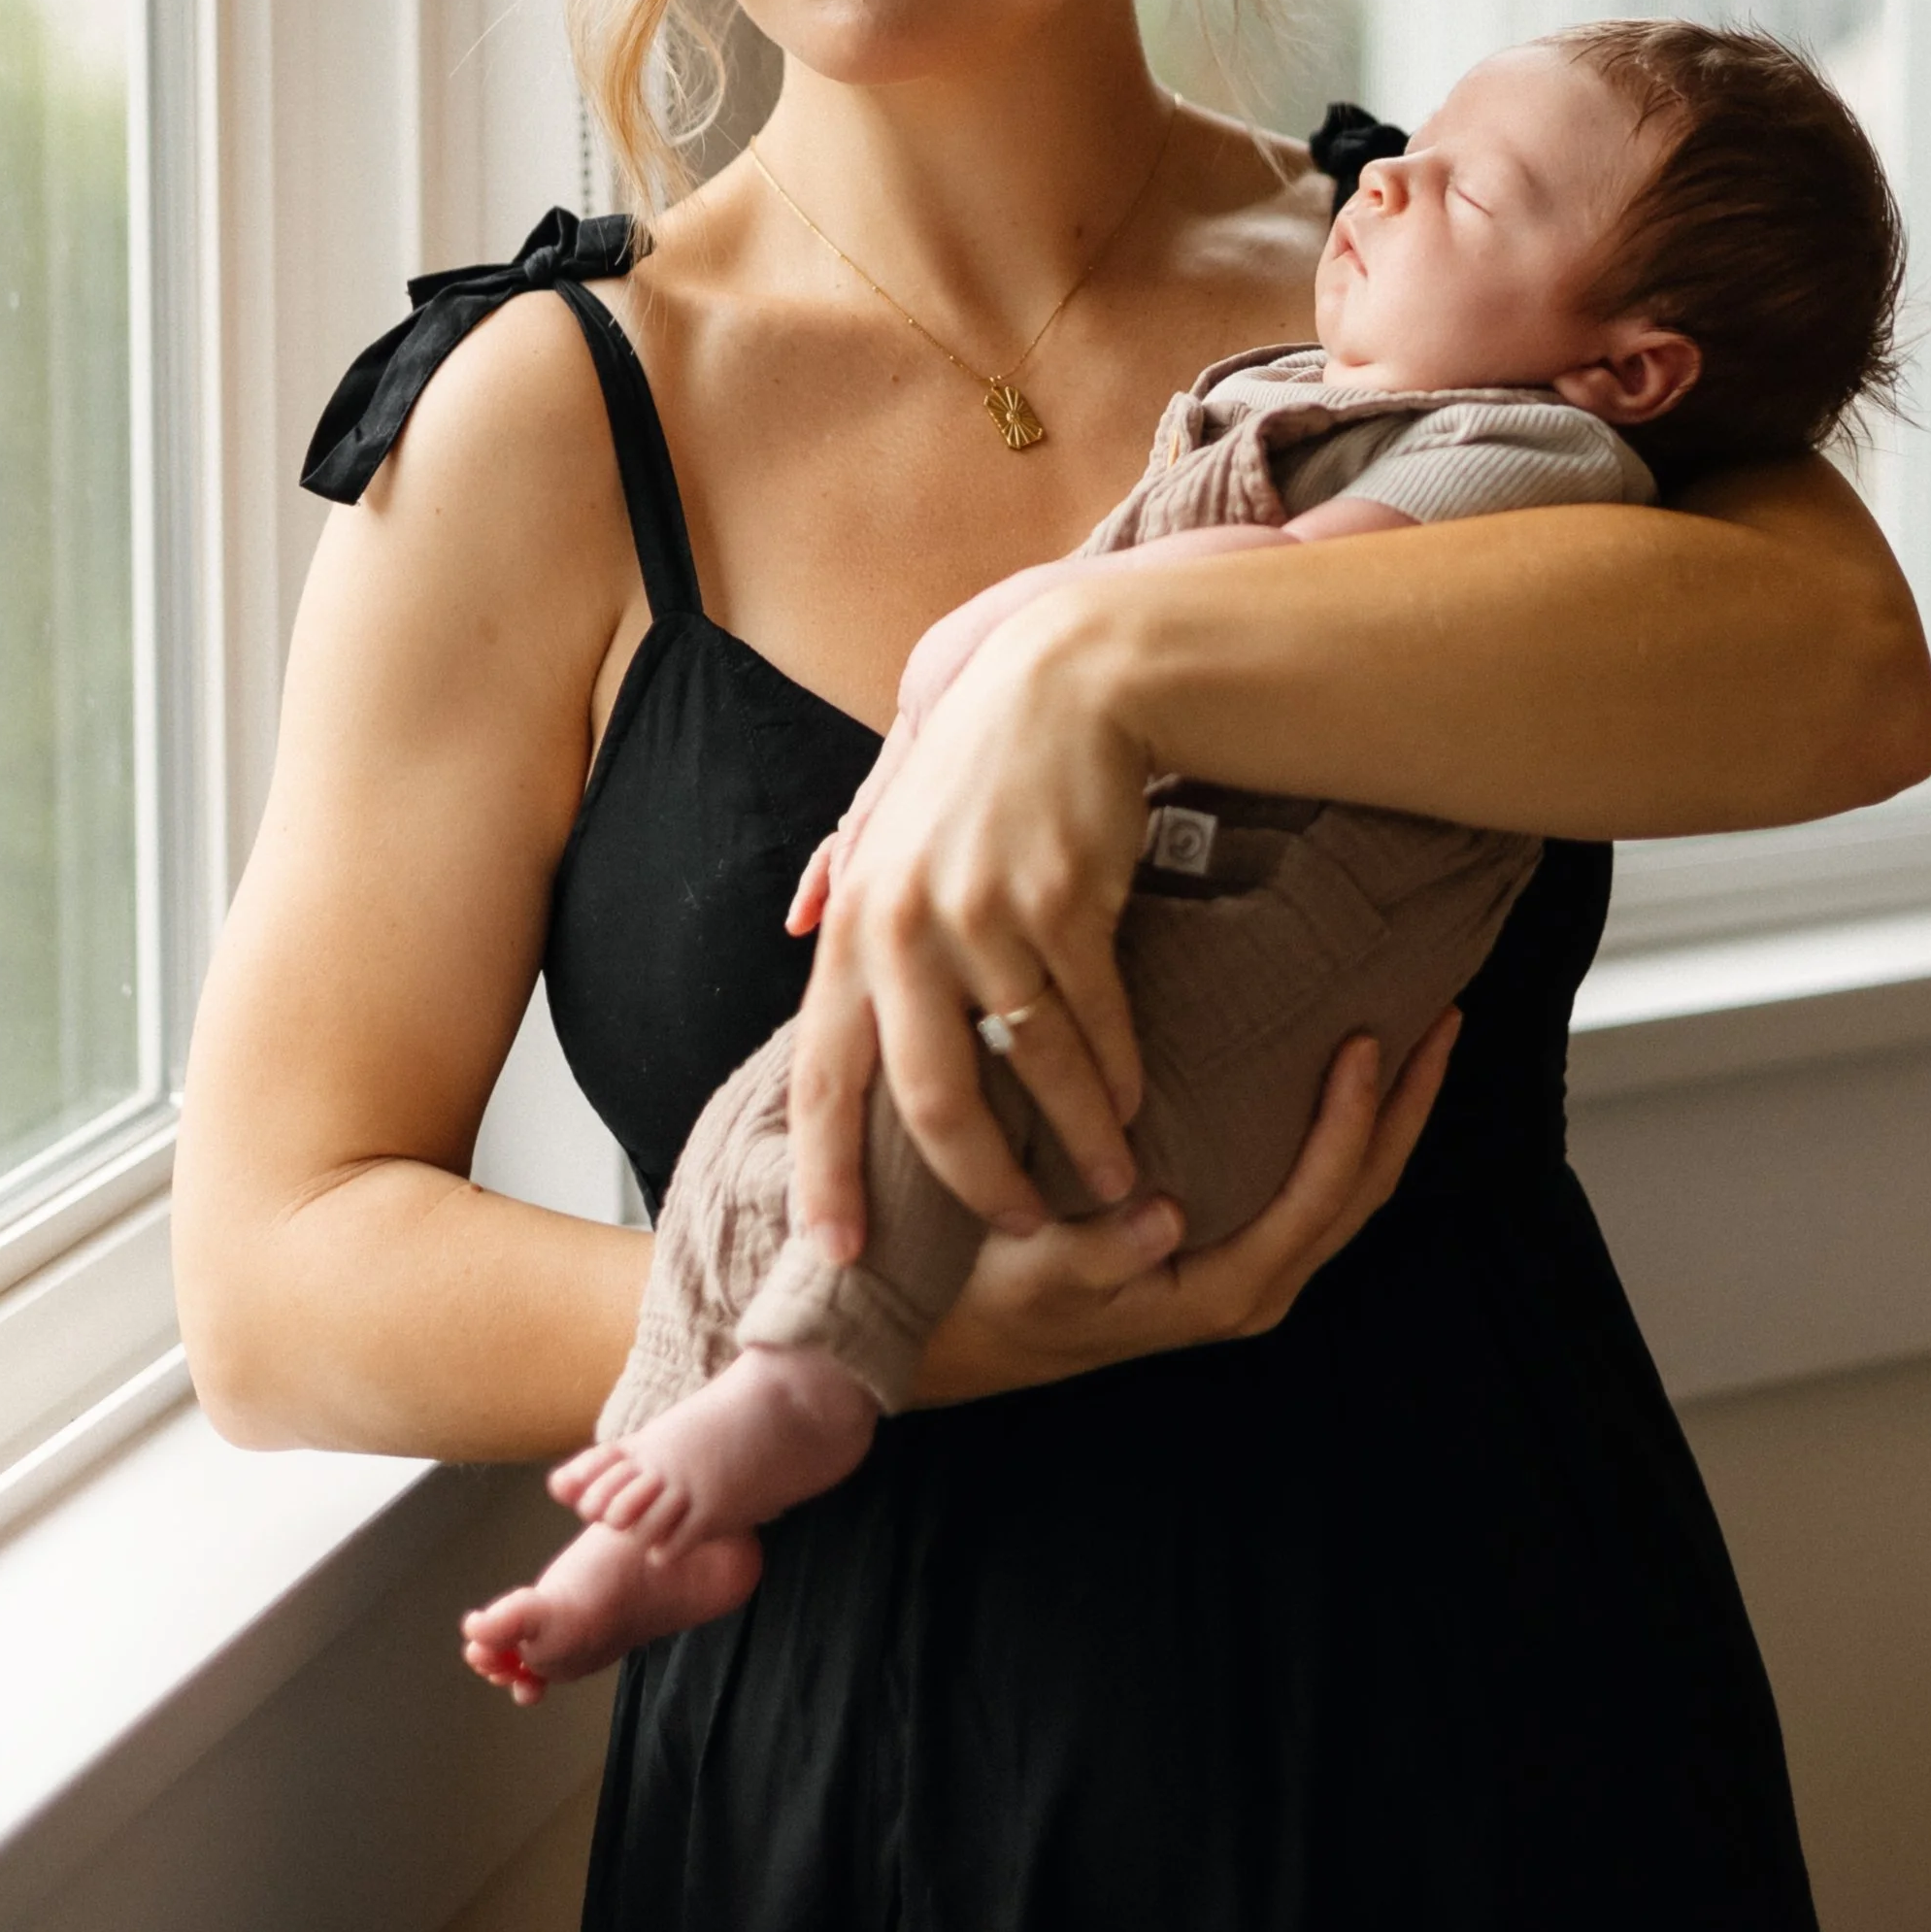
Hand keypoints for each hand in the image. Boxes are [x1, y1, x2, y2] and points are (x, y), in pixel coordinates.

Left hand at [790, 588, 1155, 1255]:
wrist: (1070, 679)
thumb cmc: (981, 749)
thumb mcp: (890, 804)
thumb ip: (845, 868)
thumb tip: (794, 918)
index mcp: (853, 919)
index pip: (824, 1076)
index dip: (831, 1174)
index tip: (842, 1253)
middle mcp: (904, 926)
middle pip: (932, 1101)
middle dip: (978, 1184)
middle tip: (1021, 1228)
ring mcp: (984, 916)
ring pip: (1030, 1071)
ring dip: (1076, 1139)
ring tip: (1108, 1182)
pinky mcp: (1062, 904)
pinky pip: (1096, 1022)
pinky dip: (1120, 1075)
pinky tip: (1137, 1105)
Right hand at [909, 1015, 1457, 1401]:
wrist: (973, 1342)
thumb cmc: (1003, 1299)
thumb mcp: (1045, 1275)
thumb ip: (1106, 1251)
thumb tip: (1166, 1213)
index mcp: (1225, 1290)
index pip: (1318, 1198)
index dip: (1352, 1120)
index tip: (1366, 1041)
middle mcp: (1257, 1285)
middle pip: (1361, 1192)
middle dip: (1409, 1108)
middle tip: (1443, 1020)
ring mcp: (1253, 1271)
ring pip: (1349, 1190)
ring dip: (1390, 1116)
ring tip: (1421, 1033)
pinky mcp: (1236, 1249)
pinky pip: (1316, 1187)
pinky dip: (1348, 1130)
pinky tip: (1348, 1077)